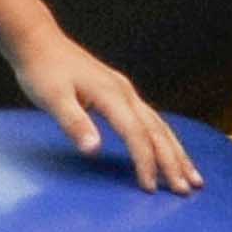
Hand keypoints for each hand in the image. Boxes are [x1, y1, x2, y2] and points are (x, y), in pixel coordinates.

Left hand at [9, 32, 201, 195]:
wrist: (38, 42)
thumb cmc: (42, 71)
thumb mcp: (53, 99)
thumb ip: (75, 124)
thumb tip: (94, 150)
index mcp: (111, 95)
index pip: (136, 134)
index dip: (145, 162)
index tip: (150, 188)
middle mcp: (125, 93)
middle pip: (157, 132)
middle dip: (174, 162)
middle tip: (188, 188)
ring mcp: (126, 92)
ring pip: (160, 126)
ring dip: (177, 152)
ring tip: (193, 175)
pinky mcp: (121, 93)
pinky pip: (151, 120)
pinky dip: (165, 139)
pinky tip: (171, 150)